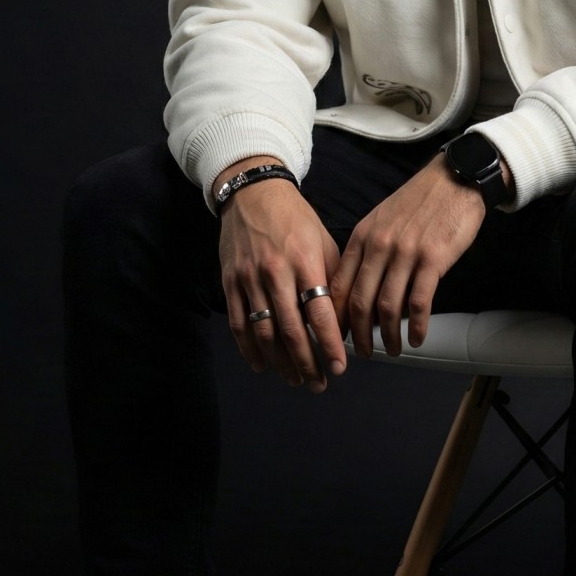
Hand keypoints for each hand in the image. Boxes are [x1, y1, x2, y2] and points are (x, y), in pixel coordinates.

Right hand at [217, 158, 345, 392]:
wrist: (253, 193)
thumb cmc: (295, 219)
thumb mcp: (324, 241)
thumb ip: (333, 279)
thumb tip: (345, 319)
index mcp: (305, 262)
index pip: (319, 313)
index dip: (330, 345)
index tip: (340, 366)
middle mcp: (275, 272)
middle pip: (291, 330)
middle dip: (307, 363)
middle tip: (319, 383)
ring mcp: (249, 279)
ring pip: (264, 332)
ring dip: (280, 362)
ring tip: (296, 379)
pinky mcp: (230, 282)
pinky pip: (238, 323)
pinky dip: (249, 349)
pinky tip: (262, 365)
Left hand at [330, 153, 487, 357]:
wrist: (455, 179)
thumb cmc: (419, 201)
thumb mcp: (382, 220)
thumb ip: (368, 251)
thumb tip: (362, 289)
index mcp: (362, 237)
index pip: (339, 285)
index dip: (335, 316)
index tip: (336, 336)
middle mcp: (379, 246)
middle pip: (360, 301)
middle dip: (358, 335)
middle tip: (362, 353)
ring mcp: (406, 253)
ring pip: (388, 307)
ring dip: (388, 336)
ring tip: (392, 350)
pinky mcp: (433, 259)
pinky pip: (420, 302)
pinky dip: (417, 326)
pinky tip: (418, 338)